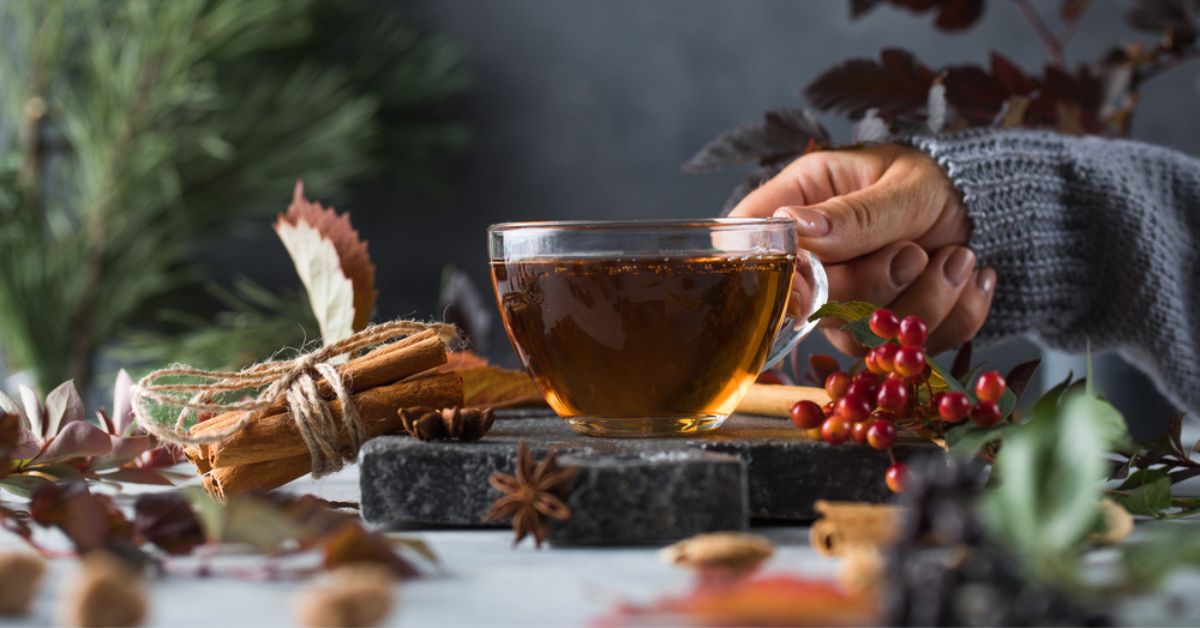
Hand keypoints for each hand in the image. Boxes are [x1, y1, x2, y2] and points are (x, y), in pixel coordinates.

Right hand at [730, 144, 995, 354]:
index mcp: (797, 206)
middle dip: (873, 284)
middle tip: (914, 251)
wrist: (987, 201)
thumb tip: (796, 226)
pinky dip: (953, 316)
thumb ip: (856, 214)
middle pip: (811, 305)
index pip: (750, 249)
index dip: (773, 277)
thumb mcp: (904, 185)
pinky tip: (968, 278)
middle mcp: (812, 262)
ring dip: (925, 299)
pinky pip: (912, 348)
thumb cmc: (934, 177)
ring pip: (863, 336)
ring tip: (959, 256)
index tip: (813, 286)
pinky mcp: (884, 332)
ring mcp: (845, 304)